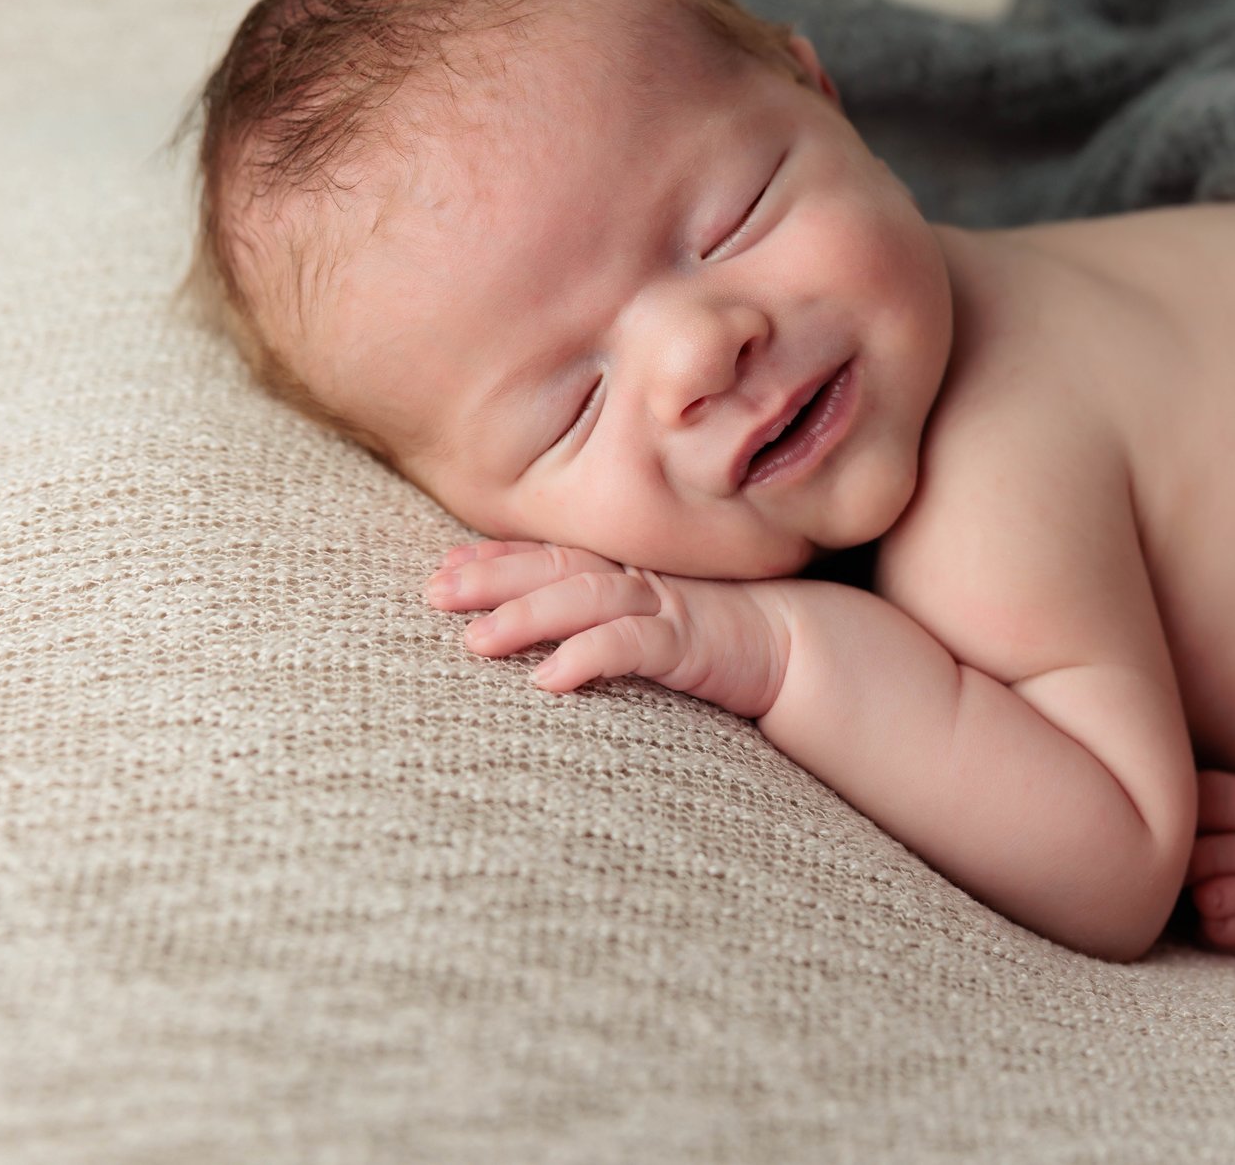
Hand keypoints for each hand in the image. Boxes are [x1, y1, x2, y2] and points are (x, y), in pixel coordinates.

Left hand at [424, 540, 790, 718]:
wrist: (801, 646)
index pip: (551, 554)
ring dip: (525, 617)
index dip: (495, 557)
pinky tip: (548, 679)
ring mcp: (665, 606)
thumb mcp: (653, 618)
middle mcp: (639, 578)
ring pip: (583, 601)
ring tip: (474, 641)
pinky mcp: (689, 643)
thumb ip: (605, 613)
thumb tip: (541, 636)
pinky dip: (588, 656)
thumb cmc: (722, 635)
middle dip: (491, 577)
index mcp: (626, 570)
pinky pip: (632, 646)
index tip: (443, 568)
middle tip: (433, 593)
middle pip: (554, 567)